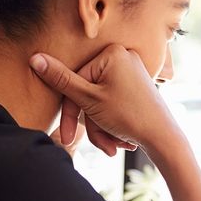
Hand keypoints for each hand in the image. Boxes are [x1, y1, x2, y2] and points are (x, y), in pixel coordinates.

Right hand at [29, 44, 176, 156]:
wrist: (165, 138)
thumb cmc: (129, 117)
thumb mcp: (90, 100)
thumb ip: (61, 80)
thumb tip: (34, 58)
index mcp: (111, 53)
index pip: (75, 81)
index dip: (71, 113)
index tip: (69, 137)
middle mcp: (123, 56)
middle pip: (89, 93)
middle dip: (93, 124)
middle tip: (104, 146)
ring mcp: (132, 71)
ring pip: (101, 102)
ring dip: (103, 128)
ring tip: (115, 147)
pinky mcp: (137, 86)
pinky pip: (114, 103)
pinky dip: (114, 122)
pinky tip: (123, 140)